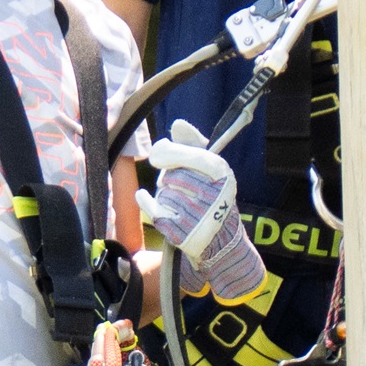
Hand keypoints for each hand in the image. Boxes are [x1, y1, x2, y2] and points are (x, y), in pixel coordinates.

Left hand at [138, 120, 267, 304]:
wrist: (222, 241)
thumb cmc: (215, 199)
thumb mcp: (214, 171)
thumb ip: (195, 145)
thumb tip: (178, 124)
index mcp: (222, 176)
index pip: (190, 156)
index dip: (170, 152)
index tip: (160, 153)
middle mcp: (212, 196)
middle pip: (172, 175)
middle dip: (170, 176)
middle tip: (178, 184)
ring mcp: (196, 216)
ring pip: (164, 192)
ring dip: (164, 192)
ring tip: (178, 200)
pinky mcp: (181, 233)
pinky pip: (154, 209)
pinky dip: (145, 201)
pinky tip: (142, 197)